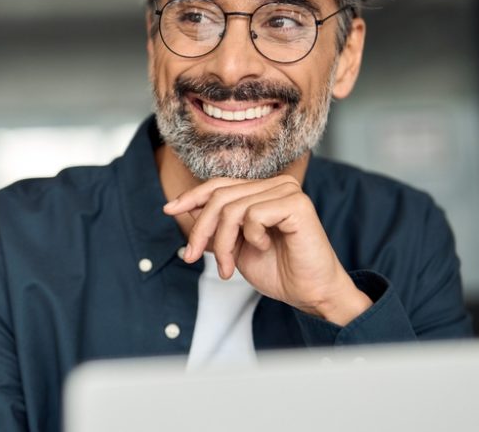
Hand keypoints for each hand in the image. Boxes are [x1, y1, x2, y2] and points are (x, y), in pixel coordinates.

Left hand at [164, 175, 371, 325]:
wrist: (309, 294)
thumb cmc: (279, 271)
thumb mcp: (234, 246)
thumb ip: (216, 226)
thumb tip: (185, 207)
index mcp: (263, 191)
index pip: (219, 185)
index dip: (191, 196)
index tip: (169, 210)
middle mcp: (276, 185)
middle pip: (220, 196)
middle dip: (201, 230)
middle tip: (193, 257)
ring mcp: (287, 191)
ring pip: (232, 208)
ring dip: (223, 244)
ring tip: (229, 266)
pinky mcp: (297, 203)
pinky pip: (253, 215)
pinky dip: (251, 237)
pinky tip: (266, 246)